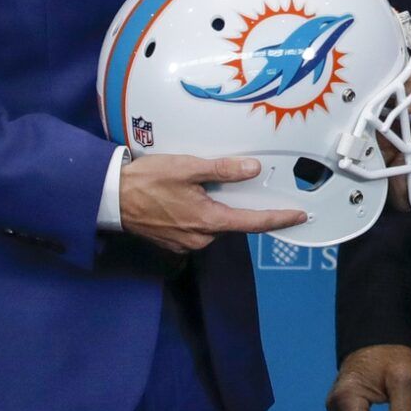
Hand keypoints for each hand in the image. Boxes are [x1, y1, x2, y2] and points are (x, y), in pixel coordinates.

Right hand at [119, 154, 306, 251]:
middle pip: (232, 220)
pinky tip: (186, 196)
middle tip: (234, 180)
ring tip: (198, 184)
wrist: (110, 198)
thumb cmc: (147, 181)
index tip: (300, 216)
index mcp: (208, 221)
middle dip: (236, 202)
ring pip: (213, 222)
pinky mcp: (173, 241)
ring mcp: (186, 242)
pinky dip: (199, 211)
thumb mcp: (187, 168)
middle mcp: (200, 238)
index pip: (253, 222)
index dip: (279, 219)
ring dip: (214, 205)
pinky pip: (196, 226)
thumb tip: (253, 170)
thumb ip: (222, 170)